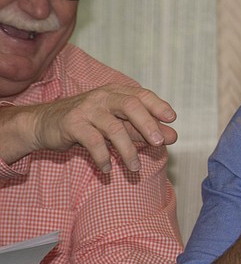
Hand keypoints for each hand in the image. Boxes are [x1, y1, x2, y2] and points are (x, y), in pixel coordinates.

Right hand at [1, 84, 176, 172]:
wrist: (44, 124)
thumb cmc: (88, 123)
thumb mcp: (118, 124)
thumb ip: (143, 130)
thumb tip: (173, 136)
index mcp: (117, 93)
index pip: (142, 95)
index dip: (158, 105)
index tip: (172, 118)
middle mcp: (103, 97)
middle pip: (131, 106)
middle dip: (148, 124)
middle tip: (159, 143)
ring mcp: (87, 109)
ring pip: (113, 128)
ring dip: (127, 150)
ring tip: (134, 168)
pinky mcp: (72, 124)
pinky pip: (93, 142)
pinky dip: (103, 157)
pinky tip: (108, 169)